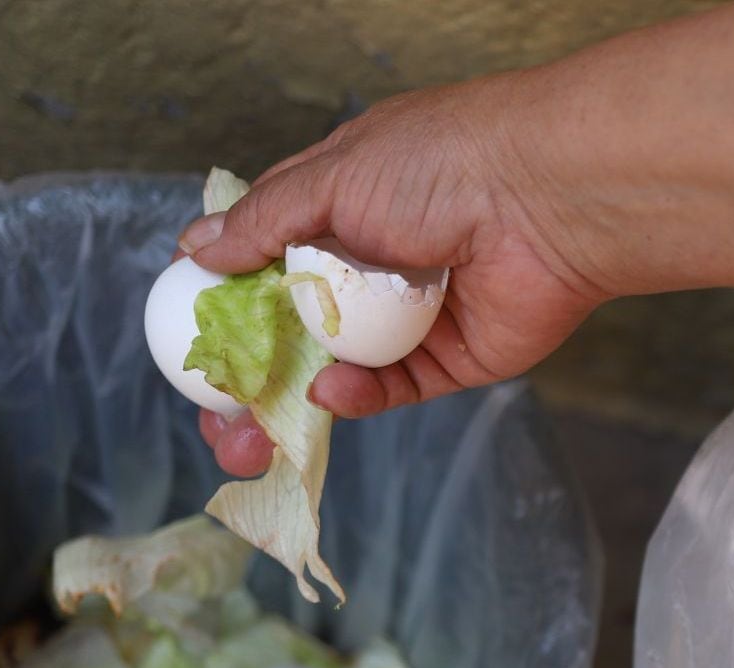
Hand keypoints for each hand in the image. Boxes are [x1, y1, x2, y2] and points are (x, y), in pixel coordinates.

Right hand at [180, 78, 610, 475]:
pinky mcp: (452, 359)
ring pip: (336, 373)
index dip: (224, 307)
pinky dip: (356, 396)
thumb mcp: (330, 179)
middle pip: (294, 334)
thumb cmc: (439, 165)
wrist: (544, 198)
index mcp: (337, 209)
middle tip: (216, 423)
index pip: (262, 264)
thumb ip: (262, 222)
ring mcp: (410, 317)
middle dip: (250, 381)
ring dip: (289, 404)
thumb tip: (196, 251)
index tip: (188, 348)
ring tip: (248, 437)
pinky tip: (330, 393)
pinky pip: (391, 389)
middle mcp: (370, 265)